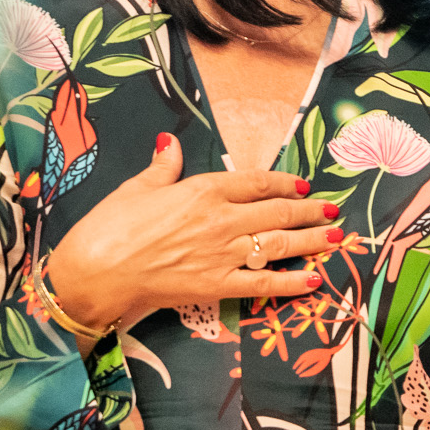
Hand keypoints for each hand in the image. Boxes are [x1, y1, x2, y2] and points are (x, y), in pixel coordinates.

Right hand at [44, 133, 342, 332]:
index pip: (255, 183)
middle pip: (276, 212)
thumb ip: (163, 167)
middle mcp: (221, 221)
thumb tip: (170, 142)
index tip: (301, 186)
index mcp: (202, 191)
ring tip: (334, 238)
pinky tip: (314, 281)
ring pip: (278, 245)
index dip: (283, 184)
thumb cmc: (108, 227)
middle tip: (330, 211)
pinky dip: (292, 283)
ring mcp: (222, 255)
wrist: (94, 273)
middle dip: (307, 211)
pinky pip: (264, 285)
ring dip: (311, 241)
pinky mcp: (217, 286)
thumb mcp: (136, 188)